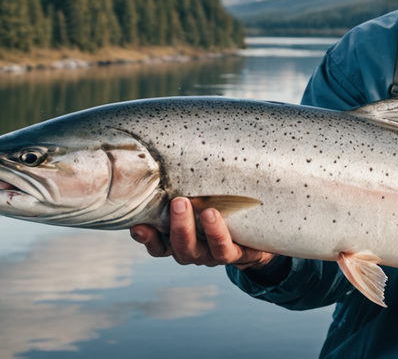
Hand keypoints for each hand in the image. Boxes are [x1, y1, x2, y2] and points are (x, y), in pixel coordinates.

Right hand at [128, 197, 277, 269]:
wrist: (259, 233)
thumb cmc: (223, 207)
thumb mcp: (202, 195)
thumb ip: (186, 182)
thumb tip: (172, 144)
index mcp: (177, 238)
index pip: (155, 242)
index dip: (144, 236)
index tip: (137, 225)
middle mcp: (190, 249)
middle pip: (174, 245)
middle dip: (175, 225)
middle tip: (178, 203)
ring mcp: (209, 254)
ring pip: (194, 250)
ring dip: (193, 230)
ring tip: (202, 210)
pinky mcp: (234, 255)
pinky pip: (223, 251)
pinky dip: (217, 235)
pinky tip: (214, 216)